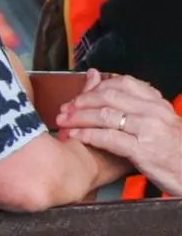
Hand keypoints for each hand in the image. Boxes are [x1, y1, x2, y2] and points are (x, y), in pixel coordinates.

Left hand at [56, 70, 181, 193]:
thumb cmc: (176, 151)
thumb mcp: (161, 122)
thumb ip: (137, 105)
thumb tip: (107, 84)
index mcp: (157, 103)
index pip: (122, 84)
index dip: (96, 88)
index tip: (80, 96)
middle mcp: (153, 112)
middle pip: (108, 98)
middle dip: (81, 102)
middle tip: (65, 109)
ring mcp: (148, 130)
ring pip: (105, 116)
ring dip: (79, 118)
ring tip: (64, 122)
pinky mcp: (142, 150)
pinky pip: (108, 138)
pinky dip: (88, 135)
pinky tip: (76, 136)